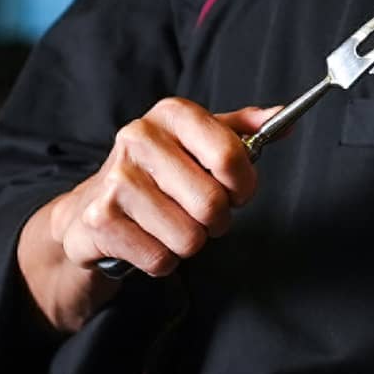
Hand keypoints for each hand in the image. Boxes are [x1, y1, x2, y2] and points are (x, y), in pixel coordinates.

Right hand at [17, 99, 273, 329]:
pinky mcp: (100, 219)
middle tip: (202, 214)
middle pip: (213, 203)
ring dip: (190, 242)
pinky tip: (148, 239)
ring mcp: (116, 179)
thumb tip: (283, 118)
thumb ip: (242, 130)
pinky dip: (163, 259)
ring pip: (189, 237)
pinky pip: (161, 258)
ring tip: (171, 225)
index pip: (231, 155)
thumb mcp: (199, 141)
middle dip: (217, 220)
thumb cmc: (158, 173)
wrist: (90, 208)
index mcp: (172, 114)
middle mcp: (139, 138)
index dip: (244, 184)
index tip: (238, 191)